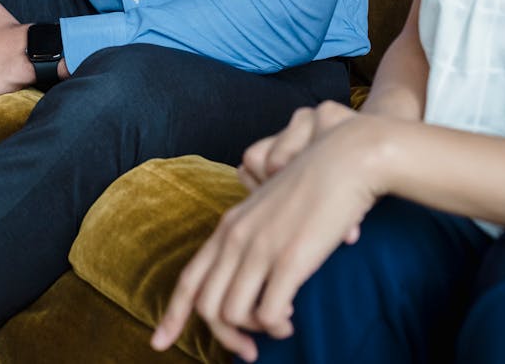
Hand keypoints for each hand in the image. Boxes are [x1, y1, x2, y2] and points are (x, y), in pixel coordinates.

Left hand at [151, 107, 388, 360]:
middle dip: (224, 337)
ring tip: (279, 325)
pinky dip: (276, 327)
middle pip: (207, 305)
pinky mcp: (289, 260)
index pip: (189, 278)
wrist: (345, 160)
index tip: (159, 343)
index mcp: (230, 225)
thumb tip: (247, 279)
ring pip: (232, 314)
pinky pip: (267, 315)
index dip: (172, 315)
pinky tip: (289, 319)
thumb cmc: (314, 185)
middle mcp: (237, 237)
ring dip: (255, 331)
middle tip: (248, 350)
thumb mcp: (269, 208)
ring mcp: (261, 248)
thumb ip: (252, 237)